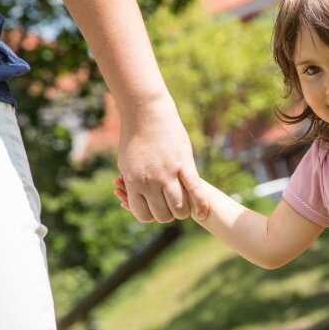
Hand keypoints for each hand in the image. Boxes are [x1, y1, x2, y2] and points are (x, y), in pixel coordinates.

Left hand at [115, 95, 208, 222]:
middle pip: (163, 215)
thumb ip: (132, 184)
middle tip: (173, 208)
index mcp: (134, 183)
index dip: (152, 216)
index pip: (143, 215)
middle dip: (168, 215)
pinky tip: (202, 212)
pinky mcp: (184, 164)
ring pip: (179, 208)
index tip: (157, 210)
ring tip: (186, 208)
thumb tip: (133, 200)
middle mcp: (150, 182)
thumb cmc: (135, 138)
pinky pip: (195, 190)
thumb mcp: (126, 164)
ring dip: (183, 212)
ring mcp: (168, 173)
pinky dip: (200, 205)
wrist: (146, 113)